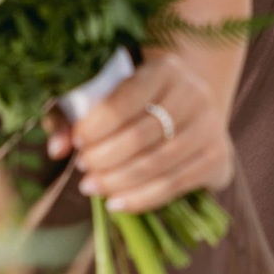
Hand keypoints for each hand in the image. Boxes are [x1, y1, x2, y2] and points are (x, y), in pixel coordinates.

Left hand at [51, 53, 233, 211]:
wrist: (189, 109)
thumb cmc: (137, 101)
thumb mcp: (105, 95)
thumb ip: (72, 115)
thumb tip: (56, 148)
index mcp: (164, 70)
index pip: (123, 102)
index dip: (94, 127)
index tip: (77, 143)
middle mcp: (194, 94)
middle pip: (140, 137)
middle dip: (104, 158)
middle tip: (83, 169)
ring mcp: (211, 127)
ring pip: (156, 165)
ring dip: (117, 181)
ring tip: (92, 187)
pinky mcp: (218, 158)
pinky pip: (174, 185)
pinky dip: (141, 199)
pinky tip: (116, 204)